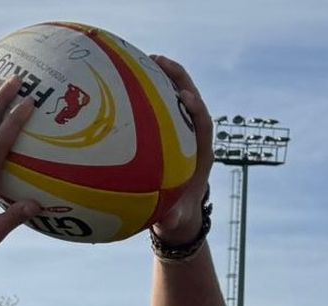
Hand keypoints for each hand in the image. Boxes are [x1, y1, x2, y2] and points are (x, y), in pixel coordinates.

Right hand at [149, 56, 212, 244]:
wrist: (179, 217)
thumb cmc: (176, 218)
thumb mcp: (174, 220)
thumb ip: (171, 219)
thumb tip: (165, 222)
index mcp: (201, 155)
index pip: (203, 125)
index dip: (196, 110)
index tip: (184, 97)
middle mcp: (194, 139)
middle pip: (190, 100)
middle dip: (178, 79)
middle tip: (158, 61)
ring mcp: (181, 133)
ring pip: (175, 99)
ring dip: (162, 79)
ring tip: (144, 60)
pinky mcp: (168, 134)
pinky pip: (158, 110)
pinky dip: (146, 95)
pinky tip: (125, 86)